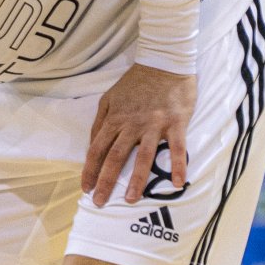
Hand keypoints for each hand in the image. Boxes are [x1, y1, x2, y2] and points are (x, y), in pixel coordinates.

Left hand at [81, 63, 196, 207]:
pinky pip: (176, 147)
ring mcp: (154, 124)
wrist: (163, 62)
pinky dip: (178, 165)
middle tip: (101, 202)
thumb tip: (92, 145)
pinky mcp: (175, 122)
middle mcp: (132, 124)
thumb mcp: (109, 98)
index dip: (90, 170)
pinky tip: (178, 183)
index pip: (97, 149)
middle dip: (106, 181)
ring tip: (131, 200)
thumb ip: (100, 122)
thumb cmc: (136, 82)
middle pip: (115, 157)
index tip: (86, 188)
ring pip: (143, 156)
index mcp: (115, 119)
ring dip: (137, 180)